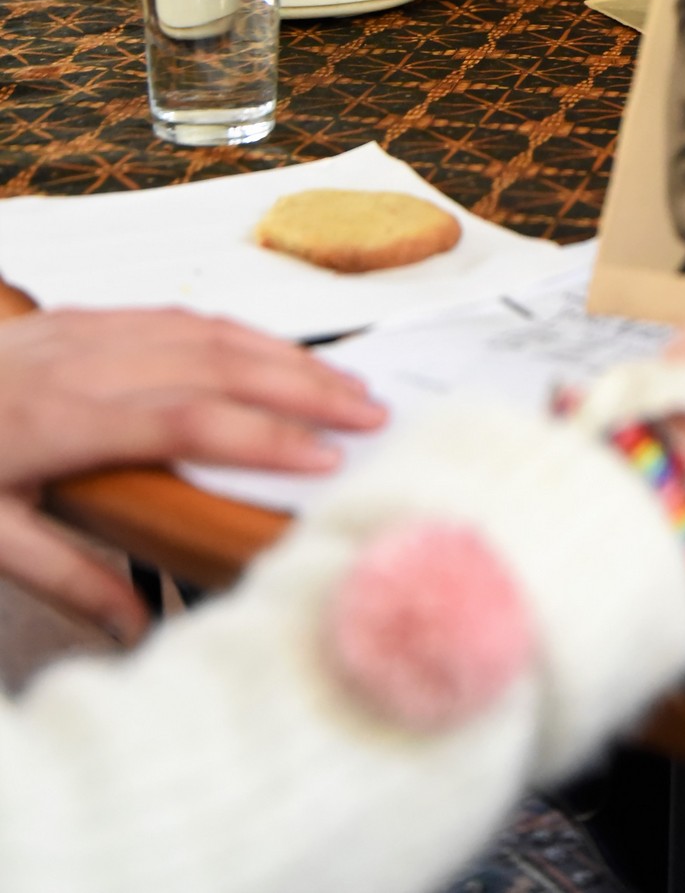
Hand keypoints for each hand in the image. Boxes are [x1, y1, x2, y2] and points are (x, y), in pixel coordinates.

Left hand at [0, 309, 385, 641]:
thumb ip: (65, 573)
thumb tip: (138, 625)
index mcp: (57, 418)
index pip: (187, 421)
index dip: (263, 436)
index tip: (327, 459)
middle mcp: (81, 360)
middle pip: (215, 361)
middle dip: (303, 386)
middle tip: (372, 413)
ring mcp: (82, 329)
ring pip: (205, 329)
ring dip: (282, 354)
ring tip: (345, 382)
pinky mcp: (79, 319)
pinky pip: (176, 314)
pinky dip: (238, 332)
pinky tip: (274, 353)